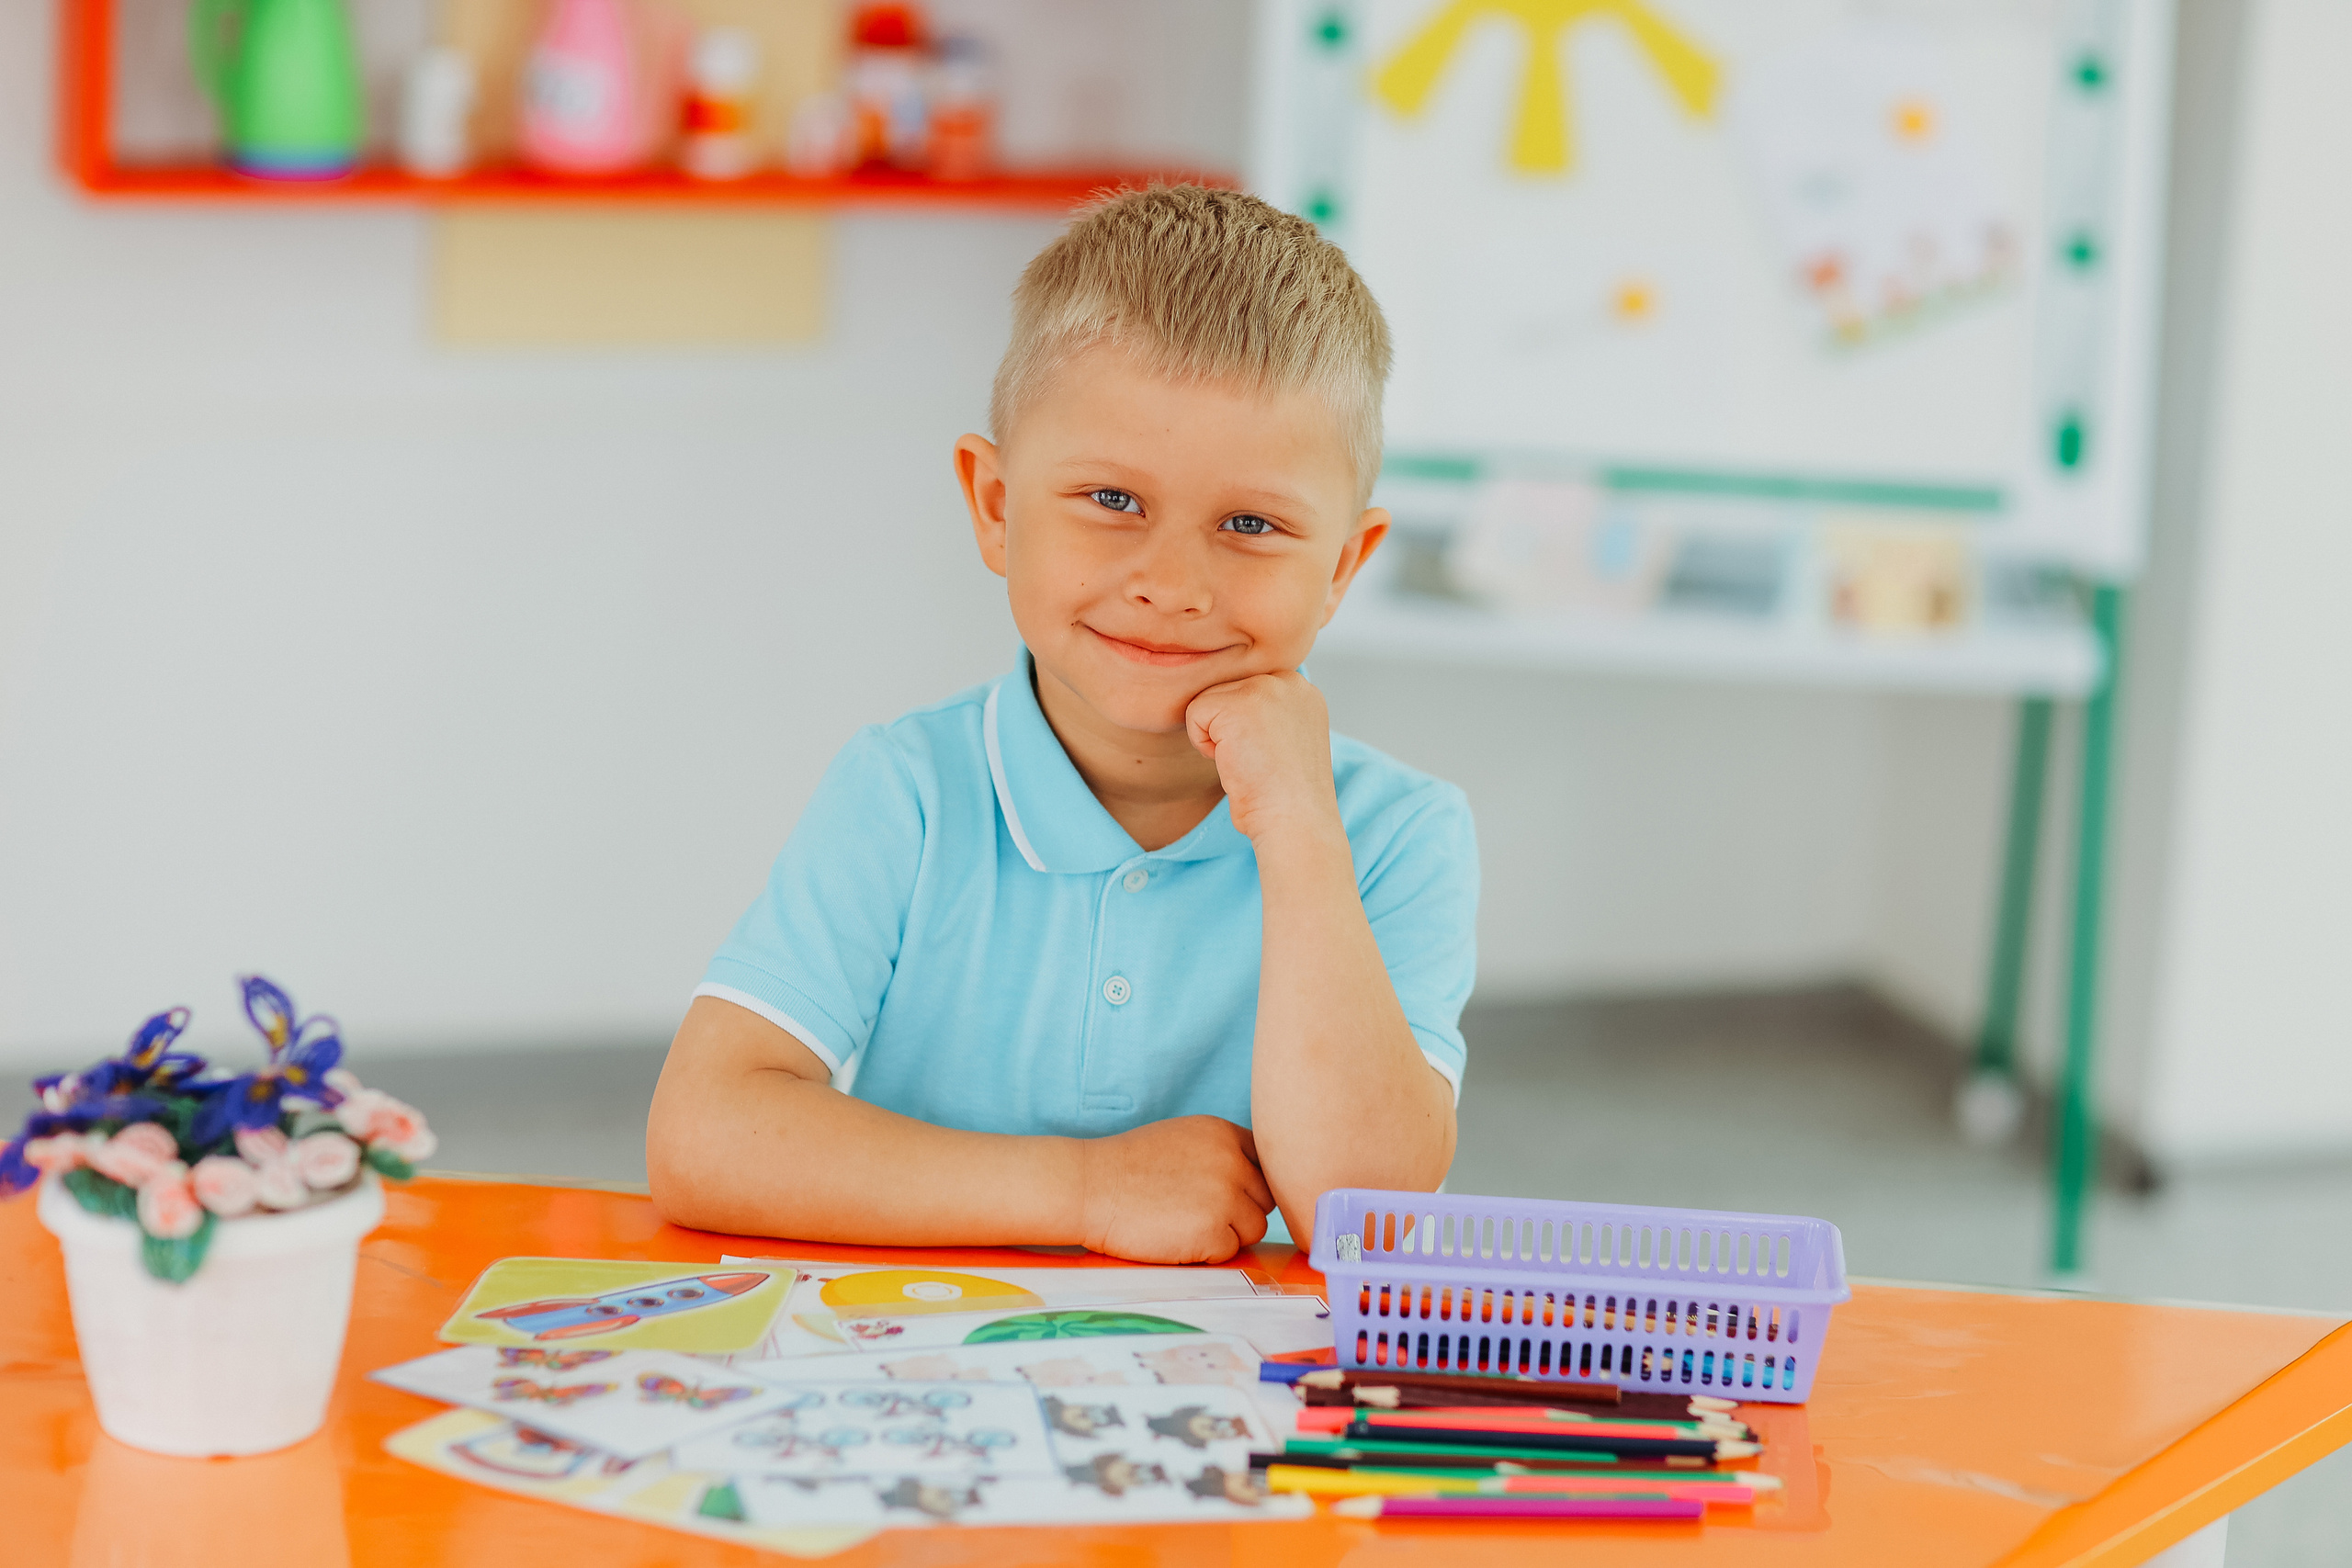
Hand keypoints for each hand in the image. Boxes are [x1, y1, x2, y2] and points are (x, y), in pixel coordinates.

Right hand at [1078, 1116, 1273, 1262]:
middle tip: (1200, 1213)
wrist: (1089, 1187)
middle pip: (1265, 1198)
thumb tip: (1254, 1182)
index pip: (1266, 1164)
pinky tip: (1176, 1238)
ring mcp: (1226, 1197)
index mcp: (1224, 1134)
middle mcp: (1232, 1161)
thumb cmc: (1128, 1167)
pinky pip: (1230, 1251)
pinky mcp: (1214, 1232)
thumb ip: (1222, 1154)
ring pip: (1254, 1228)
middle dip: (1241, 1211)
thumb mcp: (1183, 1139)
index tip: (1224, 1194)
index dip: (1248, 1184)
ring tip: (1186, 1225)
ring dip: (1227, 1233)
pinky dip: (1207, 1252)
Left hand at [1184, 672, 1341, 845]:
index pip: (1245, 687)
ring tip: (1248, 761)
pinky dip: (1203, 743)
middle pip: (1225, 691)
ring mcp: (1264, 688)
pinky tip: (1234, 761)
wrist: (1294, 819)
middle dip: (1228, 729)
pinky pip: (1195, 713)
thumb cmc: (1285, 794)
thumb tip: (1228, 707)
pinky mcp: (1238, 704)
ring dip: (1216, 737)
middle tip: (1257, 760)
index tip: (1267, 755)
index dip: (1242, 726)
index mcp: (1301, 689)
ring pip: (1208, 700)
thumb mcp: (1286, 737)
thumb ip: (1266, 712)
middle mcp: (1287, 681)